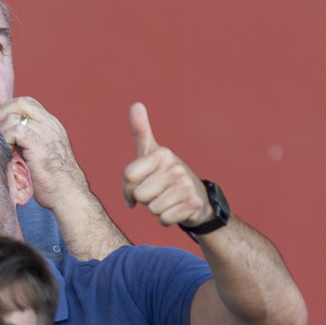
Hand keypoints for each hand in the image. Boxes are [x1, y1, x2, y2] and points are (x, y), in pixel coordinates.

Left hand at [0, 97, 88, 210]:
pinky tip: (7, 153)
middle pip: (20, 102)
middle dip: (2, 114)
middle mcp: (51, 125)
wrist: (69, 196)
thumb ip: (29, 141)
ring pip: (14, 116)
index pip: (27, 103)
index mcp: (52, 125)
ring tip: (3, 147)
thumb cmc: (54, 182)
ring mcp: (47, 133)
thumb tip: (8, 137)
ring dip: (1, 131)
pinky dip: (5, 139)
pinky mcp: (40, 145)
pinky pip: (15, 130)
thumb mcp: (42, 154)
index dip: (9, 109)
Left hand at [123, 103, 213, 227]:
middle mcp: (176, 166)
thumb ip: (141, 131)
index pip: (129, 176)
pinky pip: (163, 219)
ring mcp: (186, 185)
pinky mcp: (192, 204)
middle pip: (139, 194)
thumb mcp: (152, 153)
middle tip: (157, 193)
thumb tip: (136, 104)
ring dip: (155, 209)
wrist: (198, 198)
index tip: (138, 185)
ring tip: (167, 200)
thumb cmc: (165, 175)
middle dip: (144, 199)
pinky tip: (175, 210)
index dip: (128, 187)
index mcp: (162, 153)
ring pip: (151, 208)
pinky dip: (166, 219)